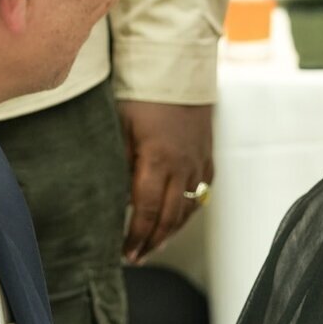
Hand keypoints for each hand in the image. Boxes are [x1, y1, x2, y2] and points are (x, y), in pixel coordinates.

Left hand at [117, 101, 211, 263]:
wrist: (178, 66)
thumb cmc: (144, 92)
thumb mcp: (120, 126)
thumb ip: (119, 163)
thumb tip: (114, 195)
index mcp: (158, 161)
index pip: (147, 211)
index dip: (137, 236)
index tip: (126, 252)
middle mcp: (183, 166)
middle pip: (170, 217)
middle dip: (153, 241)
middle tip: (137, 257)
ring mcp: (199, 162)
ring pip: (188, 209)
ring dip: (171, 231)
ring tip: (154, 245)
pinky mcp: (208, 155)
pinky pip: (201, 192)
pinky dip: (188, 210)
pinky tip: (177, 218)